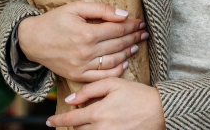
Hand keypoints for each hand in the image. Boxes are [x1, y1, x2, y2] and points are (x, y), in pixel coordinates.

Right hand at [17, 1, 147, 81]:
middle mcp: (86, 51)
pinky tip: (124, 64)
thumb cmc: (54, 21)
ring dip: (128, 53)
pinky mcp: (78, 76)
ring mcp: (82, 66)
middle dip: (134, 38)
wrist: (32, 40)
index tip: (141, 23)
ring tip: (136, 46)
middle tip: (144, 34)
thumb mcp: (75, 8)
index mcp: (86, 33)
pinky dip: (116, 71)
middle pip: (118, 45)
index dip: (132, 26)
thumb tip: (124, 14)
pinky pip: (102, 76)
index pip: (117, 29)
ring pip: (113, 61)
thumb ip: (101, 9)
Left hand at [47, 78, 164, 129]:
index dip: (58, 120)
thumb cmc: (138, 94)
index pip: (71, 119)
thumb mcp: (113, 84)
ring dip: (85, 129)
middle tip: (79, 115)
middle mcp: (102, 128)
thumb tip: (71, 99)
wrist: (159, 110)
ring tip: (91, 121)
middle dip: (75, 123)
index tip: (50, 121)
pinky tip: (101, 125)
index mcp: (98, 112)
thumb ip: (90, 90)